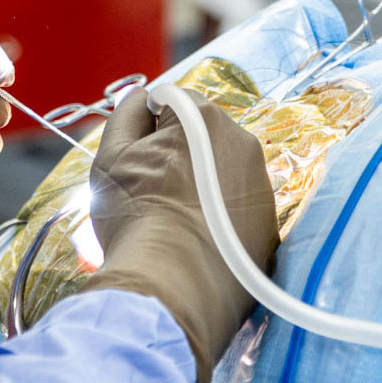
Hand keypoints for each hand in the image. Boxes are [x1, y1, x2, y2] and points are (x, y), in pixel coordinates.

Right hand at [82, 88, 278, 382]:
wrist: (171, 286)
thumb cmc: (135, 215)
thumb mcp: (112, 155)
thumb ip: (126, 113)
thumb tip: (141, 96)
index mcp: (204, 117)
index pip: (173, 102)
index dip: (148, 128)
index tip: (136, 158)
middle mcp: (243, 141)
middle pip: (200, 135)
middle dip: (176, 153)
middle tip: (150, 190)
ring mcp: (261, 183)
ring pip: (221, 169)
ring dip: (198, 182)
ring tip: (172, 217)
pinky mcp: (270, 223)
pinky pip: (237, 204)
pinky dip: (217, 213)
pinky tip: (194, 237)